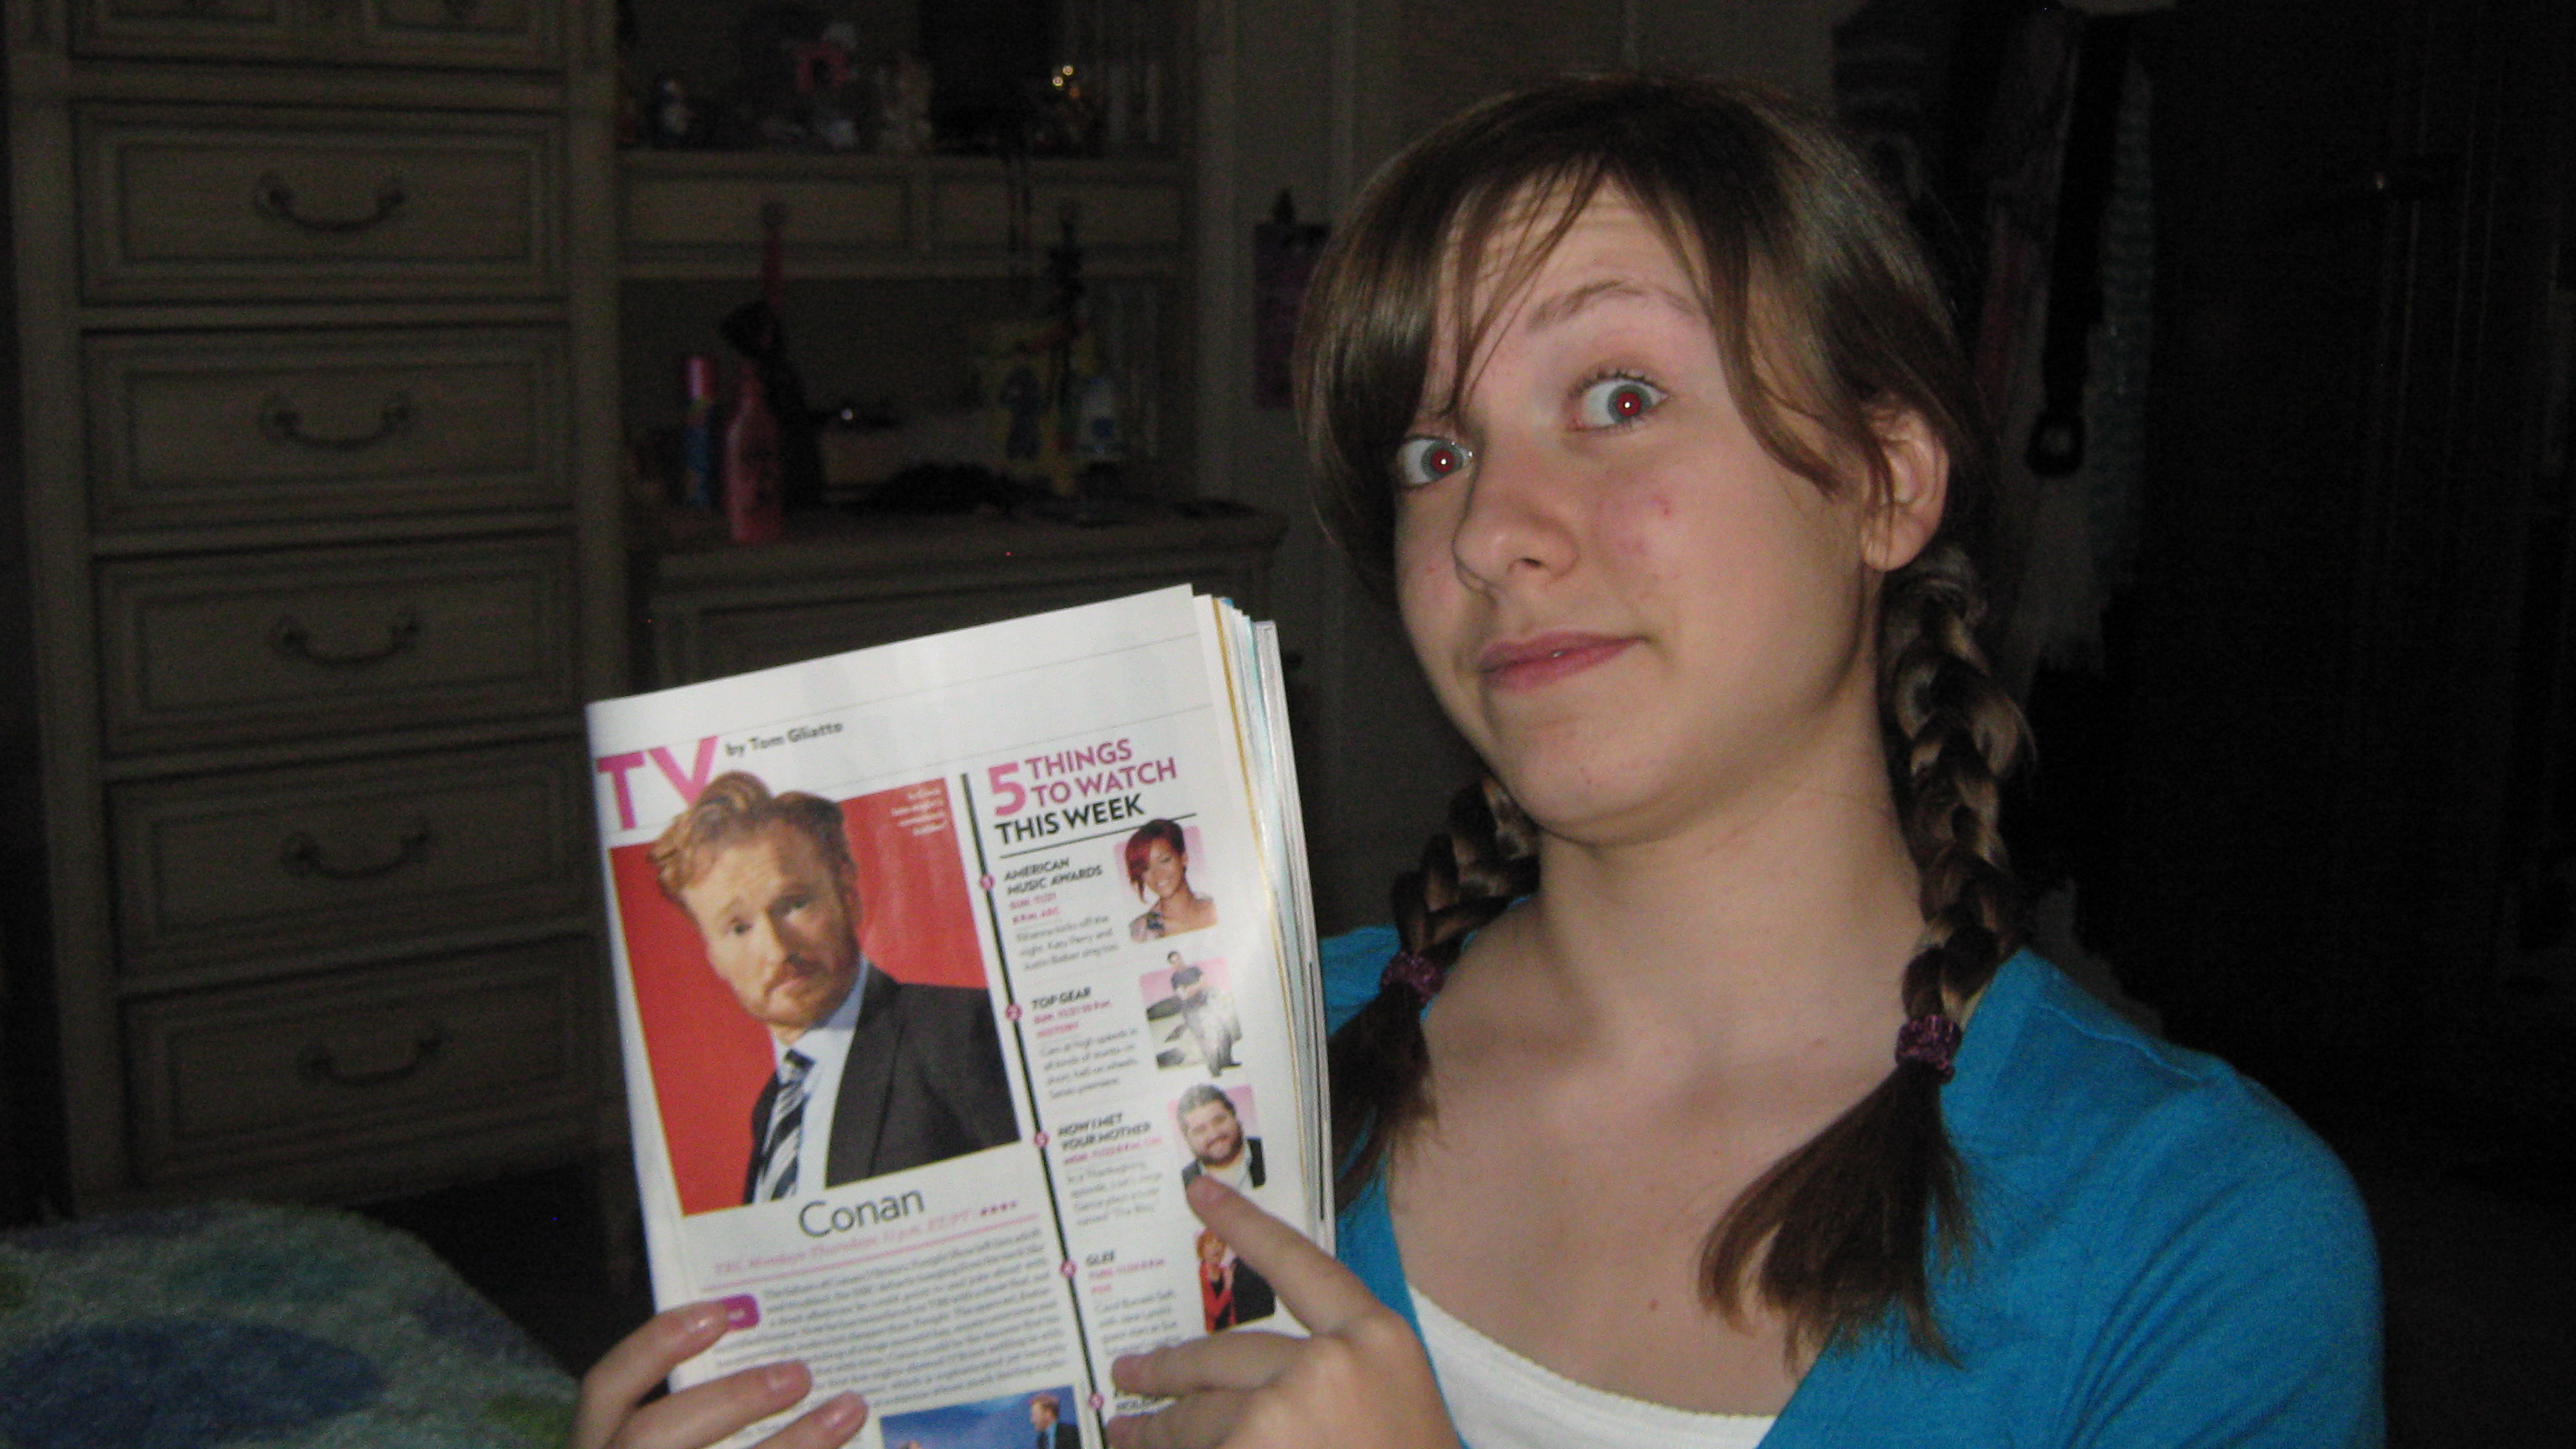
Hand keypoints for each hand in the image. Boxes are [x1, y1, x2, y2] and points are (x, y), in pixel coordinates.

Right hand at [572, 1301, 868, 1448]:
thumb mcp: (676, 1439)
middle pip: (652, 1436)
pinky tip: (885, 1448)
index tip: (721, 1312)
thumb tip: (781, 1357)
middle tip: (800, 1373)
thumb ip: (707, 1413)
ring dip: (793, 1445)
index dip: (653, 1345)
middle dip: (727, 1401)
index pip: (607, 1389)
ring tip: (851, 1409)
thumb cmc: (692, 1448)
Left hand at [1105, 1178, 1453, 1448]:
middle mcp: (1329, 1365)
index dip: (1247, 1226)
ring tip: (1124, 1435)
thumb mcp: (1393, 1422)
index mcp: (1380, 1341)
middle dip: (1168, 1372)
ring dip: (1152, 1435)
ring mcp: (1281, 1417)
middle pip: (1224, 1356)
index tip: (1199, 1191)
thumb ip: (1332, 1389)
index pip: (1302, 1266)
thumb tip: (1251, 1383)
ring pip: (1198, 1421)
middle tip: (1127, 1375)